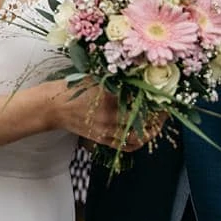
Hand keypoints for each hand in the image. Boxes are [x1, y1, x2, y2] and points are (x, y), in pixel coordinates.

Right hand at [49, 81, 165, 150]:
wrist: (52, 107)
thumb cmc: (73, 88)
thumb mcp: (96, 77)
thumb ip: (117, 78)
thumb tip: (140, 74)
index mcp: (108, 97)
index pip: (140, 100)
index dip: (156, 99)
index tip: (165, 94)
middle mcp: (109, 117)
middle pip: (143, 120)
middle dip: (159, 116)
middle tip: (167, 108)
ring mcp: (106, 131)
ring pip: (138, 136)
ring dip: (152, 130)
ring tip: (159, 122)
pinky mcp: (102, 140)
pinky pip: (126, 145)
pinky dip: (139, 141)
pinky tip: (145, 134)